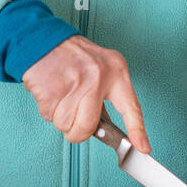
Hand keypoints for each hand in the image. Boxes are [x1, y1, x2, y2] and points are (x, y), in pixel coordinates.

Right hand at [22, 34, 150, 152]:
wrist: (44, 39)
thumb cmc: (73, 56)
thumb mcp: (99, 67)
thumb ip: (106, 95)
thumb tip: (105, 126)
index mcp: (115, 70)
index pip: (131, 106)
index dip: (137, 131)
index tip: (143, 148)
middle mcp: (98, 77)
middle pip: (88, 127)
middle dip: (77, 130)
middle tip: (74, 115)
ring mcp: (75, 83)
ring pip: (66, 125)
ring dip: (60, 118)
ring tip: (61, 95)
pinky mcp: (52, 88)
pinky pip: (49, 116)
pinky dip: (47, 109)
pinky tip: (51, 91)